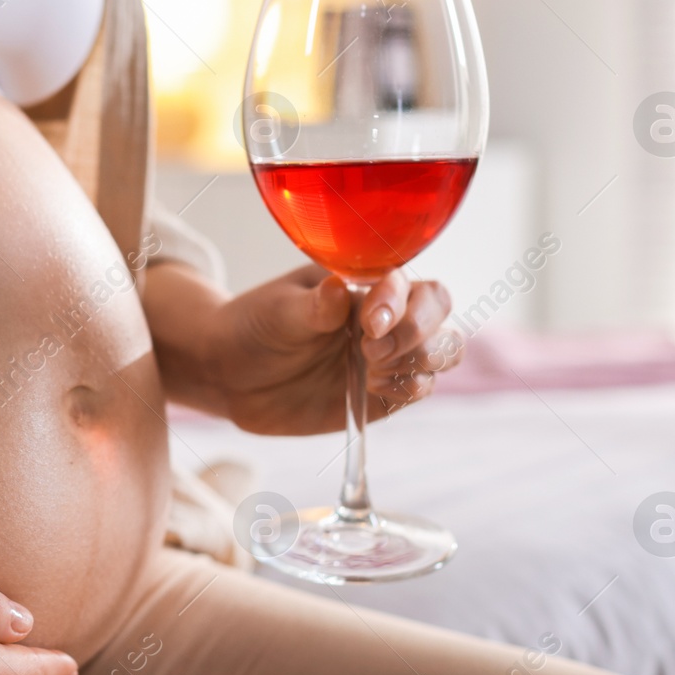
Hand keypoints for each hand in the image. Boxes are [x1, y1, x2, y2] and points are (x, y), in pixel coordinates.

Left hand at [144, 262, 462, 434]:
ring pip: (444, 350)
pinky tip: (375, 387)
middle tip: (370, 349)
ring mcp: (389, 354)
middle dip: (418, 332)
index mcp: (363, 281)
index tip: (369, 322)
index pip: (409, 281)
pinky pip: (420, 388)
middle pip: (440, 312)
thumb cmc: (254, 327)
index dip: (401, 301)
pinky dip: (411, 388)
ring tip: (374, 371)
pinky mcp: (384, 393)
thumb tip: (337, 292)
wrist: (230, 373)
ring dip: (423, 360)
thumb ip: (312, 307)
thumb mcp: (276, 312)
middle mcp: (386, 314)